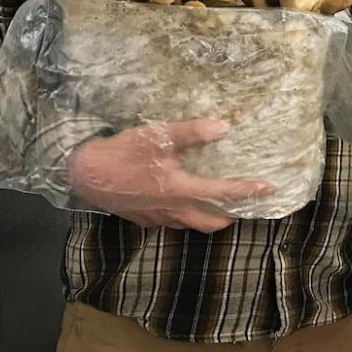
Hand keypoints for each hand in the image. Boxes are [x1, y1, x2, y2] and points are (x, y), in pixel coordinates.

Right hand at [68, 118, 272, 232]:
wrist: (83, 174)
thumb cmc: (121, 153)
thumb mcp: (156, 135)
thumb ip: (191, 132)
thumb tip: (223, 127)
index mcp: (179, 190)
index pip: (222, 194)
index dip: (247, 191)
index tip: (267, 189)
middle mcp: (172, 210)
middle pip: (212, 221)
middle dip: (231, 215)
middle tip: (244, 202)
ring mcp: (157, 218)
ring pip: (192, 225)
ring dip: (209, 216)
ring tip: (219, 202)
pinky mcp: (144, 220)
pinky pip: (173, 222)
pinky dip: (187, 214)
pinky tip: (184, 200)